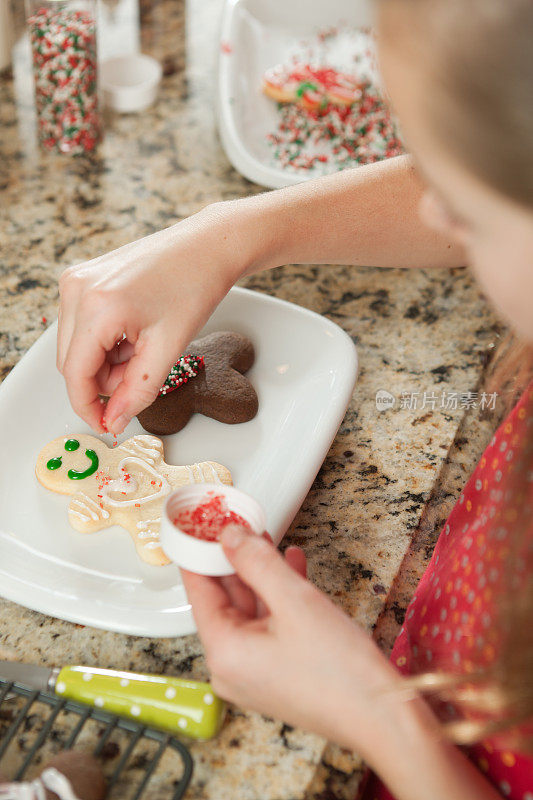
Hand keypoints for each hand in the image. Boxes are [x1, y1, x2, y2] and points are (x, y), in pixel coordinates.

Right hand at [57, 203, 249, 432]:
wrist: (207, 246)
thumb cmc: (195, 286)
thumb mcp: (169, 349)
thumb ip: (138, 391)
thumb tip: (115, 420)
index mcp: (97, 307)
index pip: (75, 375)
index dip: (89, 407)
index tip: (107, 425)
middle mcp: (77, 289)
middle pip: (71, 363)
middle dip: (103, 382)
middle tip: (141, 380)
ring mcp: (77, 280)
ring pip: (76, 347)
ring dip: (105, 362)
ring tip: (144, 349)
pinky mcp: (83, 278)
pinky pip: (82, 326)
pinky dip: (106, 342)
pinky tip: (135, 333)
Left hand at [181, 525, 402, 760]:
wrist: (383, 716)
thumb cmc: (341, 672)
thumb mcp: (295, 601)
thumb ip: (256, 562)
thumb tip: (229, 537)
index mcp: (223, 652)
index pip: (199, 589)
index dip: (201, 551)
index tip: (204, 524)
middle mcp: (230, 667)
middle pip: (223, 600)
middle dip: (235, 560)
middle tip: (241, 526)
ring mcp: (253, 674)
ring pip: (249, 611)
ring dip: (259, 575)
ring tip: (267, 541)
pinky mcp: (275, 674)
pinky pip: (267, 626)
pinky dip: (277, 598)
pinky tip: (292, 570)